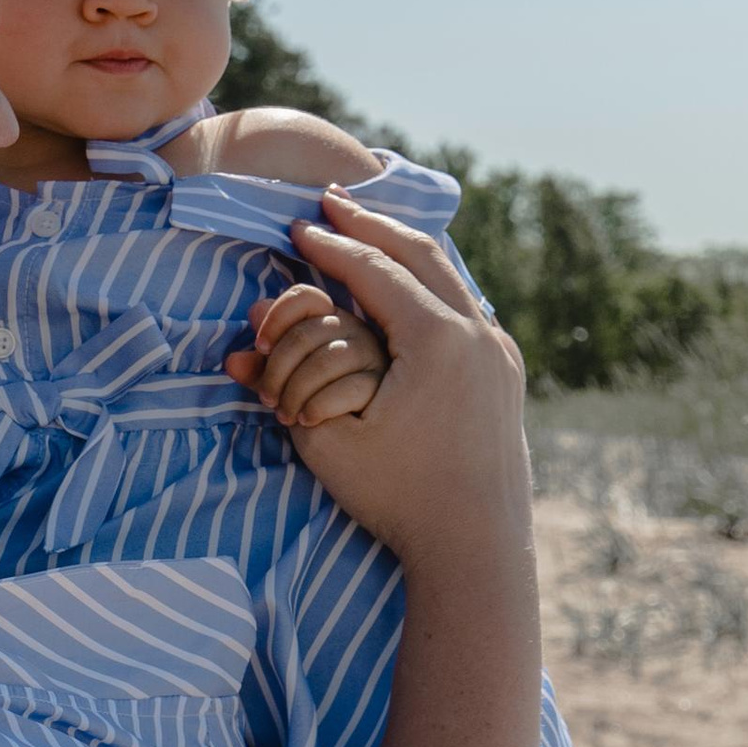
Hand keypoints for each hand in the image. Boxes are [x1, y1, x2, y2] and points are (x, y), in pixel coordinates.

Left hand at [224, 281, 387, 431]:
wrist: (351, 447)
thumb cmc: (314, 408)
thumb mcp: (280, 385)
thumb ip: (259, 367)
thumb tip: (236, 350)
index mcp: (328, 321)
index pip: (304, 297)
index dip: (277, 317)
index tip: (260, 347)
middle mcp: (353, 331)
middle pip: (306, 332)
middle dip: (276, 370)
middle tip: (267, 400)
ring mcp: (371, 357)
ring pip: (325, 361)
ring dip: (294, 393)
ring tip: (286, 416)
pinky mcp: (383, 387)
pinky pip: (348, 389)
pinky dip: (318, 407)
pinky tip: (308, 421)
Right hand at [268, 185, 530, 564]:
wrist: (477, 547)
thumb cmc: (399, 497)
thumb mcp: (327, 438)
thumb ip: (286, 381)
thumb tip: (241, 340)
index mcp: (439, 339)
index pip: (376, 269)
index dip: (331, 245)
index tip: (295, 226)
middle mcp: (479, 333)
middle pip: (420, 254)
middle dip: (370, 223)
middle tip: (329, 199)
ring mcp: (500, 351)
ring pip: (448, 275)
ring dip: (402, 247)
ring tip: (365, 226)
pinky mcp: (506, 372)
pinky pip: (462, 305)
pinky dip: (428, 280)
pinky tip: (406, 279)